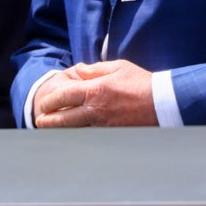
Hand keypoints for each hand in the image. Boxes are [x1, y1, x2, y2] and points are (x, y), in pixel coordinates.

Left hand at [34, 60, 157, 127]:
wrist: (164, 103)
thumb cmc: (142, 82)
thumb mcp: (118, 67)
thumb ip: (95, 70)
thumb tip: (78, 70)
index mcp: (95, 90)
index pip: (64, 96)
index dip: (50, 101)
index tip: (44, 104)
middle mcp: (96, 110)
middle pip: (64, 119)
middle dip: (49, 121)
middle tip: (40, 121)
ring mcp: (104, 125)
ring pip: (75, 131)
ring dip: (61, 132)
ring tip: (51, 131)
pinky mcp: (113, 136)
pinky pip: (90, 138)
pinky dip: (79, 137)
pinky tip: (73, 138)